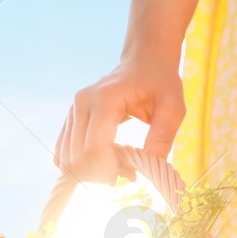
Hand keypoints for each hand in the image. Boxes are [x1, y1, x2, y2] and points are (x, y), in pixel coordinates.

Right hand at [54, 54, 185, 184]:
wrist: (143, 61)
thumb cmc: (160, 82)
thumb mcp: (172, 108)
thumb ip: (162, 138)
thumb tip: (150, 170)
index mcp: (105, 99)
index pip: (94, 149)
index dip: (111, 170)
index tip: (133, 175)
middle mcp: (82, 104)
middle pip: (79, 158)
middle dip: (103, 174)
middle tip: (129, 173)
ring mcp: (72, 111)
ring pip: (68, 159)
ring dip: (93, 173)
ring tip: (119, 167)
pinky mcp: (70, 120)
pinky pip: (63, 153)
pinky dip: (82, 166)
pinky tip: (106, 161)